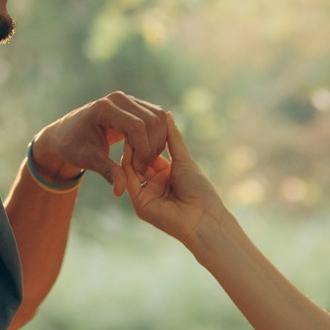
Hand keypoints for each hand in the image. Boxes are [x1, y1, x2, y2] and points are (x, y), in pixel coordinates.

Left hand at [30, 92, 172, 198]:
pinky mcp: (136, 105)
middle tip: (141, 167)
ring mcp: (129, 100)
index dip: (142, 150)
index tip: (137, 169)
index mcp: (104, 109)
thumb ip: (108, 172)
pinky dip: (157, 137)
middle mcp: (119, 99)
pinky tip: (145, 152)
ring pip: (160, 118)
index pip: (137, 127)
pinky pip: (157, 118)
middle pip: (153, 121)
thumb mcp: (88, 160)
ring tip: (143, 160)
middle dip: (152, 148)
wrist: (67, 134)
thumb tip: (121, 191)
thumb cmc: (74, 146)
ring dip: (157, 142)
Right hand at [120, 115, 226, 247]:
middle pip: (139, 160)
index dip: (145, 138)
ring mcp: (146, 194)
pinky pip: (129, 181)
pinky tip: (128, 150)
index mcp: (167, 174)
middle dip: (135, 144)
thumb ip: (172, 137)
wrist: (202, 216)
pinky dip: (127, 166)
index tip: (139, 121)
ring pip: (131, 170)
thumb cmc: (198, 188)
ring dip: (129, 153)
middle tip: (128, 126)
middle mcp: (154, 184)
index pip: (150, 153)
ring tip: (127, 134)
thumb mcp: (183, 158)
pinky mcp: (139, 203)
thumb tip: (166, 114)